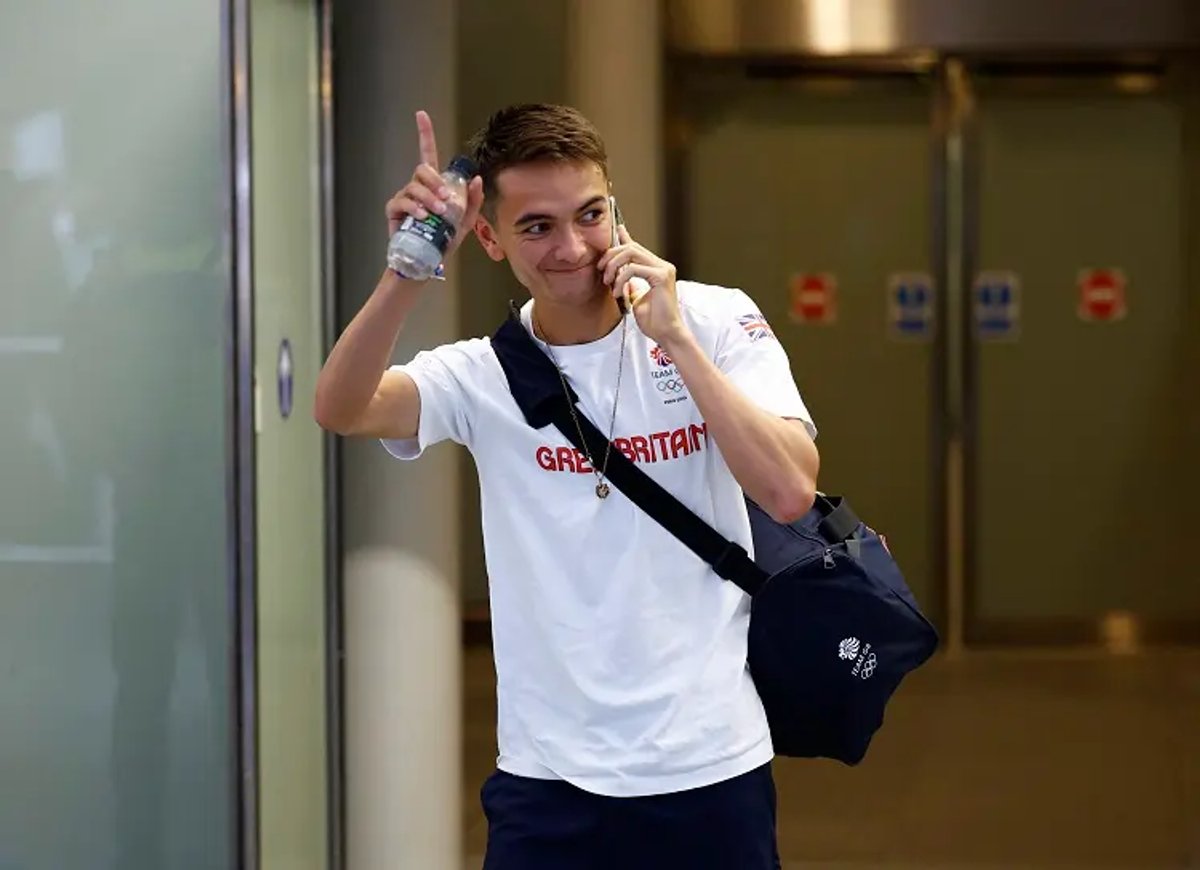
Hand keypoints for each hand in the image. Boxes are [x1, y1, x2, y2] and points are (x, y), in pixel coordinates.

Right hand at [385, 110, 483, 261]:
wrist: (426, 262)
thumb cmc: (442, 240)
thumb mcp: (465, 223)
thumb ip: (473, 202)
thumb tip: (477, 180)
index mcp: (433, 185)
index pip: (427, 153)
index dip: (424, 133)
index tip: (420, 115)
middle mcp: (417, 187)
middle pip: (423, 169)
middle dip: (435, 182)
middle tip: (445, 200)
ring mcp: (404, 198)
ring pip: (414, 186)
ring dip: (428, 198)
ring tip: (438, 213)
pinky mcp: (394, 211)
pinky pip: (401, 202)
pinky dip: (413, 208)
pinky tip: (422, 216)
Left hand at [597, 226, 687, 346]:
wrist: (665, 333)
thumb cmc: (654, 320)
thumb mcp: (636, 297)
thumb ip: (631, 283)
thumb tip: (621, 274)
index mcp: (657, 269)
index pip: (638, 248)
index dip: (625, 238)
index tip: (617, 230)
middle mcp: (662, 265)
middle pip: (631, 247)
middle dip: (611, 255)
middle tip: (601, 270)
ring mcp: (663, 269)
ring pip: (632, 253)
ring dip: (614, 266)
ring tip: (608, 282)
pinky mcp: (662, 277)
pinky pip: (634, 269)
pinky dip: (621, 279)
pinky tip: (617, 291)